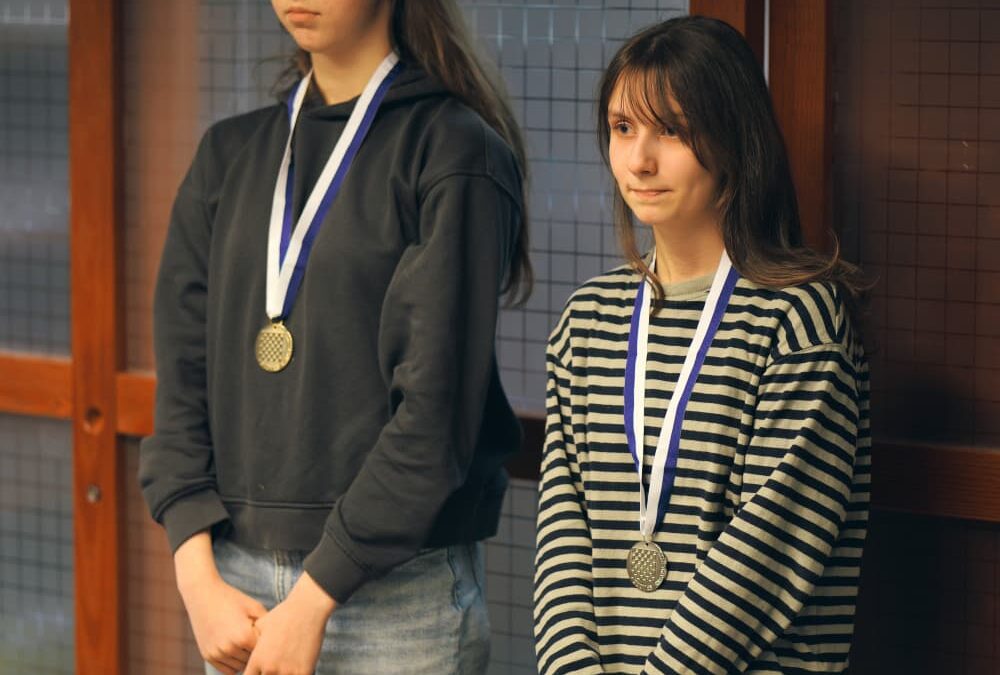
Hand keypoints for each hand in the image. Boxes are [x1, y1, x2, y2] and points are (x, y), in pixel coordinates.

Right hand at [175, 533, 267, 673]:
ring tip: (249, 646)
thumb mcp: (254, 607)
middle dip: (258, 653)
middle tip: (261, 643)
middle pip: (253, 660)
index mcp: (244, 636)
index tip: (273, 639)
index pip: (264, 651)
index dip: (269, 644)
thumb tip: (280, 639)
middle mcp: (229, 648)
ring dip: (246, 660)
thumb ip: (267, 625)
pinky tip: (239, 651)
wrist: (203, 594)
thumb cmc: (232, 598)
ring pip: (240, 667)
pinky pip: (227, 670)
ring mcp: (217, 653)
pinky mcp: (208, 656)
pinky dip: (234, 664)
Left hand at [244, 572, 336, 674]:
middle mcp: (270, 668)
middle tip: (275, 666)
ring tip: (286, 666)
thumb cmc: (283, 615)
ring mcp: (287, 671)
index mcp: (257, 659)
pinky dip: (296, 674)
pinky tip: (298, 669)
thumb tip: (247, 649)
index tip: (261, 670)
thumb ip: (251, 644)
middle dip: (268, 674)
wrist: (306, 609)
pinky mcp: (303, 671)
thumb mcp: (260, 627)